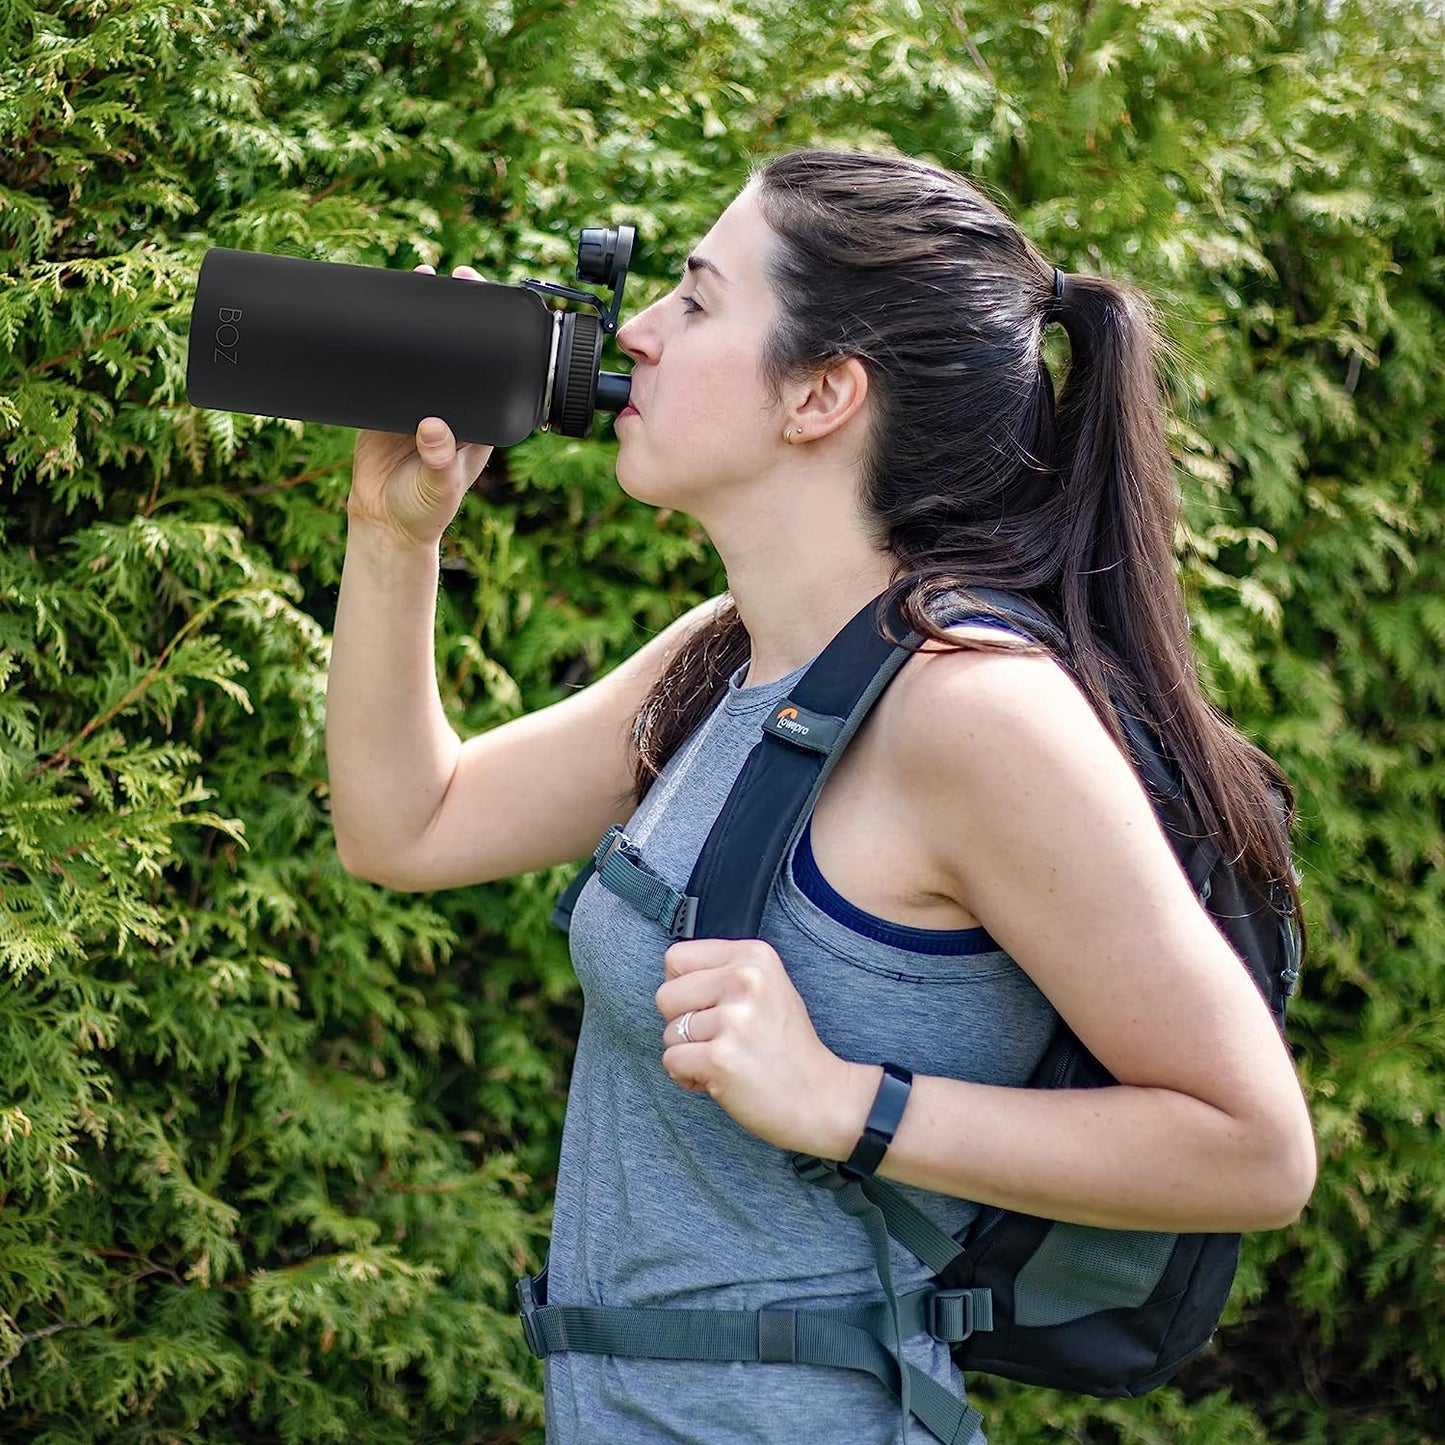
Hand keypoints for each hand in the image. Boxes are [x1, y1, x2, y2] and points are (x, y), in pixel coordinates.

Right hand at [346, 264, 495, 547]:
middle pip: (459, 352)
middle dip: (458, 313)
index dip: (492, 338)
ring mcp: (420, 401)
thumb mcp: (438, 488)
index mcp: (478, 421)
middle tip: (456, 277)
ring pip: (424, 352)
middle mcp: (453, 406)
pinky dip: (384, 340)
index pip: (491, 371)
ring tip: (419, 277)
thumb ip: (438, 461)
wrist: (384, 522)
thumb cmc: (424, 510)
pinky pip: (388, 366)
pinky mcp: (385, 402)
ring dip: (421, 317)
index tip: (489, 306)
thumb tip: (432, 427)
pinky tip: (380, 310)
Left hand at [655, 937, 877, 1158]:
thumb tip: (672, 978)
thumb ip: (724, 973)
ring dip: (690, 1053)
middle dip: (681, 1023)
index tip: (709, 1008)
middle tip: (721, 1038)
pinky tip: (720, 1078)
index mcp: (754, 956)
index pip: (676, 958)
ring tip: (728, 1059)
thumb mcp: (767, 987)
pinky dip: (688, 1077)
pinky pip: (672, 1062)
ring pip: (668, 1033)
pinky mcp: (721, 1058)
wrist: (821, 1097)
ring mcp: (734, 1019)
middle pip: (665, 995)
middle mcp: (745, 979)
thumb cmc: (787, 1046)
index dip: (683, 988)